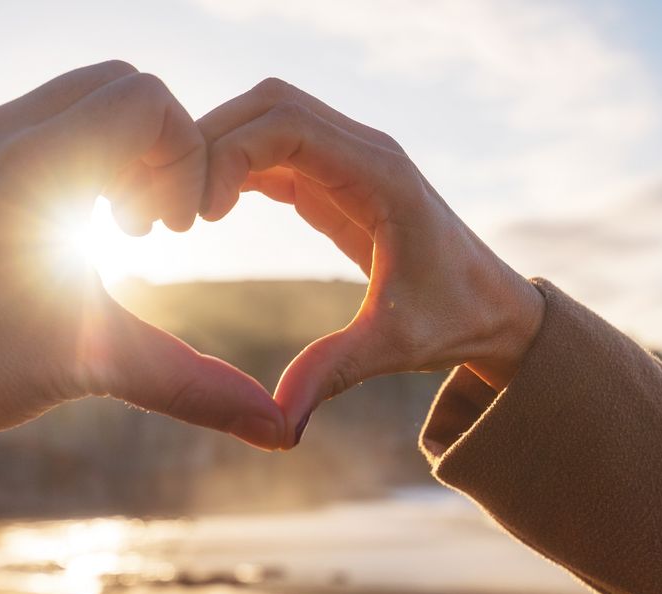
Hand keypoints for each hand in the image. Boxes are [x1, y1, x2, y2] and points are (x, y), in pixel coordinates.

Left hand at [0, 61, 284, 453]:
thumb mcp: (87, 365)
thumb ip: (190, 383)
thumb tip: (278, 432)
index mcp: (36, 162)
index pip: (147, 99)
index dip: (183, 158)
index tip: (169, 232)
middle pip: (117, 85)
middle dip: (156, 148)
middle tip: (146, 227)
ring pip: (73, 100)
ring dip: (114, 152)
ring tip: (110, 231)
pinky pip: (34, 126)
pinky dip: (72, 159)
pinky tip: (67, 232)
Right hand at [198, 79, 544, 447]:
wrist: (493, 308)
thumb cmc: (452, 321)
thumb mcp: (392, 348)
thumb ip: (332, 372)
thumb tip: (279, 422)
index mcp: (381, 176)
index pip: (288, 125)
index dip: (229, 153)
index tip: (198, 214)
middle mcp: (366, 151)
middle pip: (271, 104)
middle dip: (212, 139)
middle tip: (168, 203)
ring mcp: (351, 158)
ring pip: (268, 116)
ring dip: (219, 147)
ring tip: (178, 207)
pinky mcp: (336, 177)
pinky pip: (274, 149)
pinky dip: (234, 165)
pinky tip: (205, 210)